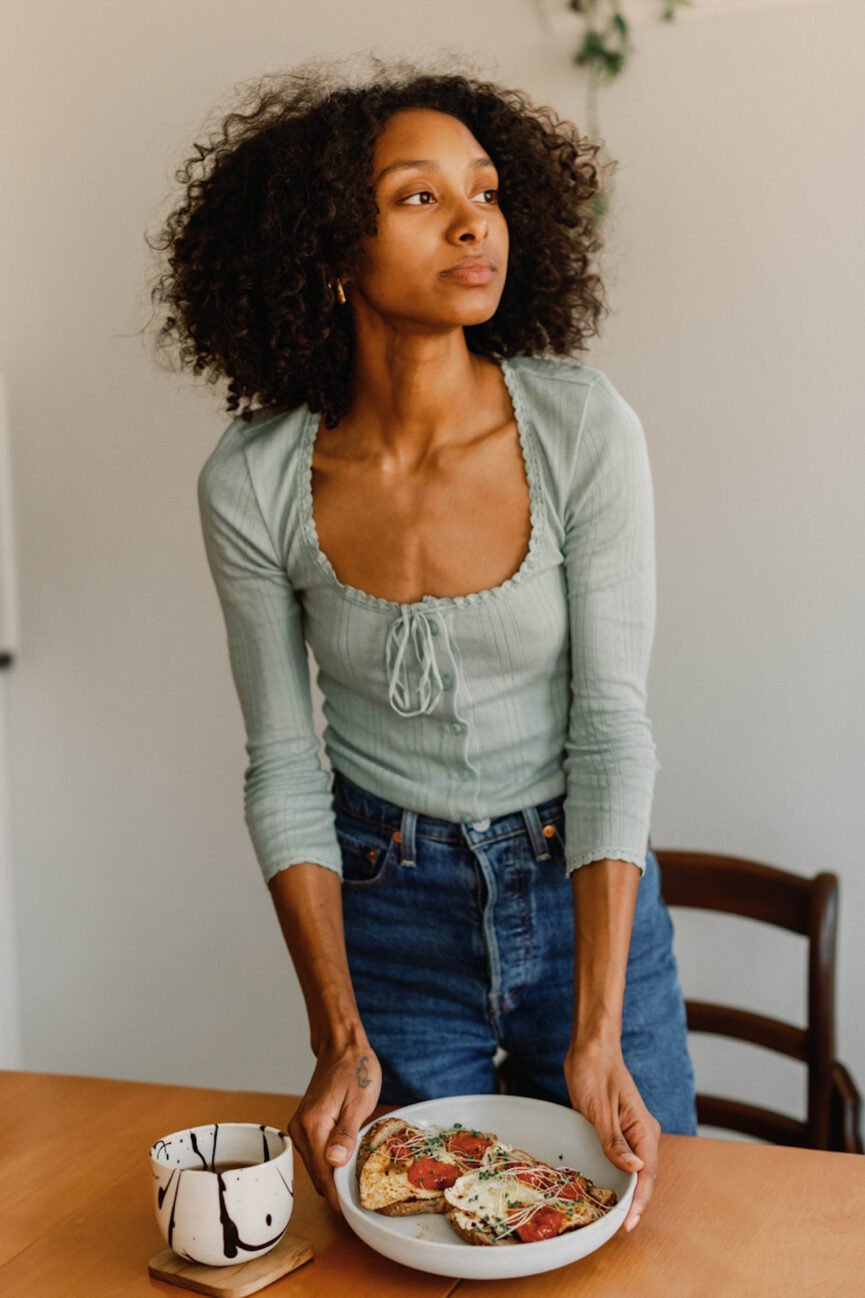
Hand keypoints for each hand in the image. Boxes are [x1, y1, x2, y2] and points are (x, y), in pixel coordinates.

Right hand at [288, 1042, 381, 1212]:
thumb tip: (334, 1163)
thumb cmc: (355, 1070)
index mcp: (312, 1127)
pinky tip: (348, 1164)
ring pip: (316, 1167)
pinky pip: (316, 1154)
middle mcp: (300, 1131)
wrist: (342, 1047)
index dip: (338, 1197)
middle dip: (337, 1191)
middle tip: (362, 1200)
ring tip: (358, 1185)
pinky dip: (330, 1164)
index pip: (322, 1175)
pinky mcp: (305, 1127)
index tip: (354, 1212)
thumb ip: (346, 1134)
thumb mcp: (358, 1101)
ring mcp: (300, 1129)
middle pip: (317, 1175)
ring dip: (333, 1178)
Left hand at [563, 1038, 659, 1232]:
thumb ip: (615, 1142)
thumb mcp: (600, 1108)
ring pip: (635, 1171)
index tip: (627, 1223)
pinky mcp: (619, 1131)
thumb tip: (636, 1171)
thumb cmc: (595, 1072)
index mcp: (644, 1129)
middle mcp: (643, 1133)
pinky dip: (619, 1177)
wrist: (590, 1049)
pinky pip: (623, 1160)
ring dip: (627, 1193)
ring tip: (612, 1217)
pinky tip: (608, 1190)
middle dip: (634, 1204)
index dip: (639, 1202)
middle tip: (616, 1227)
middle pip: (644, 1178)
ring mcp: (632, 1133)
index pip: (648, 1175)